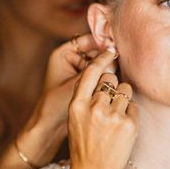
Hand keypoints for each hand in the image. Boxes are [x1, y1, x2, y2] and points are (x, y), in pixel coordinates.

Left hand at [16, 35, 108, 166]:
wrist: (49, 128)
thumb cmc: (55, 106)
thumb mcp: (76, 84)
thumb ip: (94, 69)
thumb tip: (113, 54)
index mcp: (62, 53)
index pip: (87, 40)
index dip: (102, 42)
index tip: (116, 48)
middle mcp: (70, 59)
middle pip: (94, 50)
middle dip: (107, 56)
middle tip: (120, 61)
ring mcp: (77, 70)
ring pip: (98, 63)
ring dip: (108, 67)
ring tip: (119, 71)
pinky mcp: (83, 82)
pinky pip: (98, 74)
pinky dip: (106, 77)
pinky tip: (115, 82)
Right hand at [67, 50, 137, 168]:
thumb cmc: (83, 146)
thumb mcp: (75, 119)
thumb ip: (85, 98)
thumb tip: (104, 76)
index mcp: (77, 105)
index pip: (91, 72)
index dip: (102, 59)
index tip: (111, 52)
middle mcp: (94, 107)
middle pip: (110, 79)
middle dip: (113, 86)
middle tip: (111, 102)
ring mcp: (113, 116)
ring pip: (125, 90)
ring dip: (124, 98)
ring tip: (117, 116)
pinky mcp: (129, 125)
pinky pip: (134, 106)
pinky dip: (131, 114)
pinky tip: (122, 128)